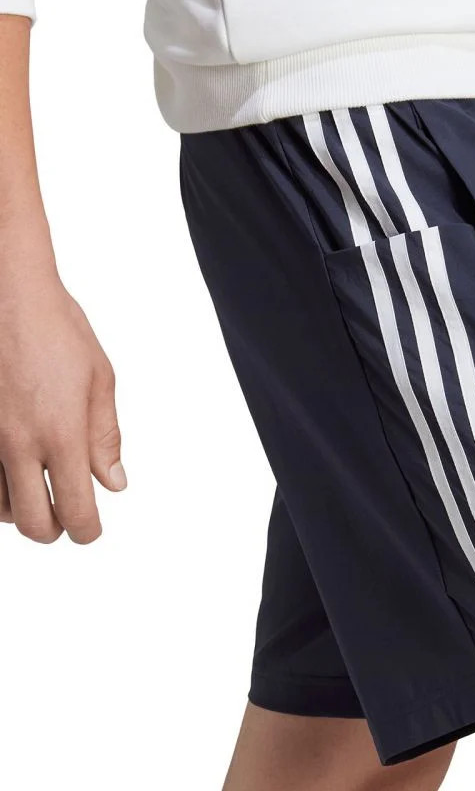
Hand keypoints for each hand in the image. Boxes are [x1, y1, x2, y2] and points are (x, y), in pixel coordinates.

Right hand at [0, 231, 125, 542]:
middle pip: (32, 524)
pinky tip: (10, 471)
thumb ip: (104, 437)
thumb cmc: (57, 328)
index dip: (87, 531)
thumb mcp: (99, 380)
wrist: (5, 292)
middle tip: (67, 518)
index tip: (92, 530)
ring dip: (22, 509)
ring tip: (40, 489)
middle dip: (55, 529)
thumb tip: (113, 483)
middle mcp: (17, 445)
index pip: (76, 511)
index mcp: (62, 435)